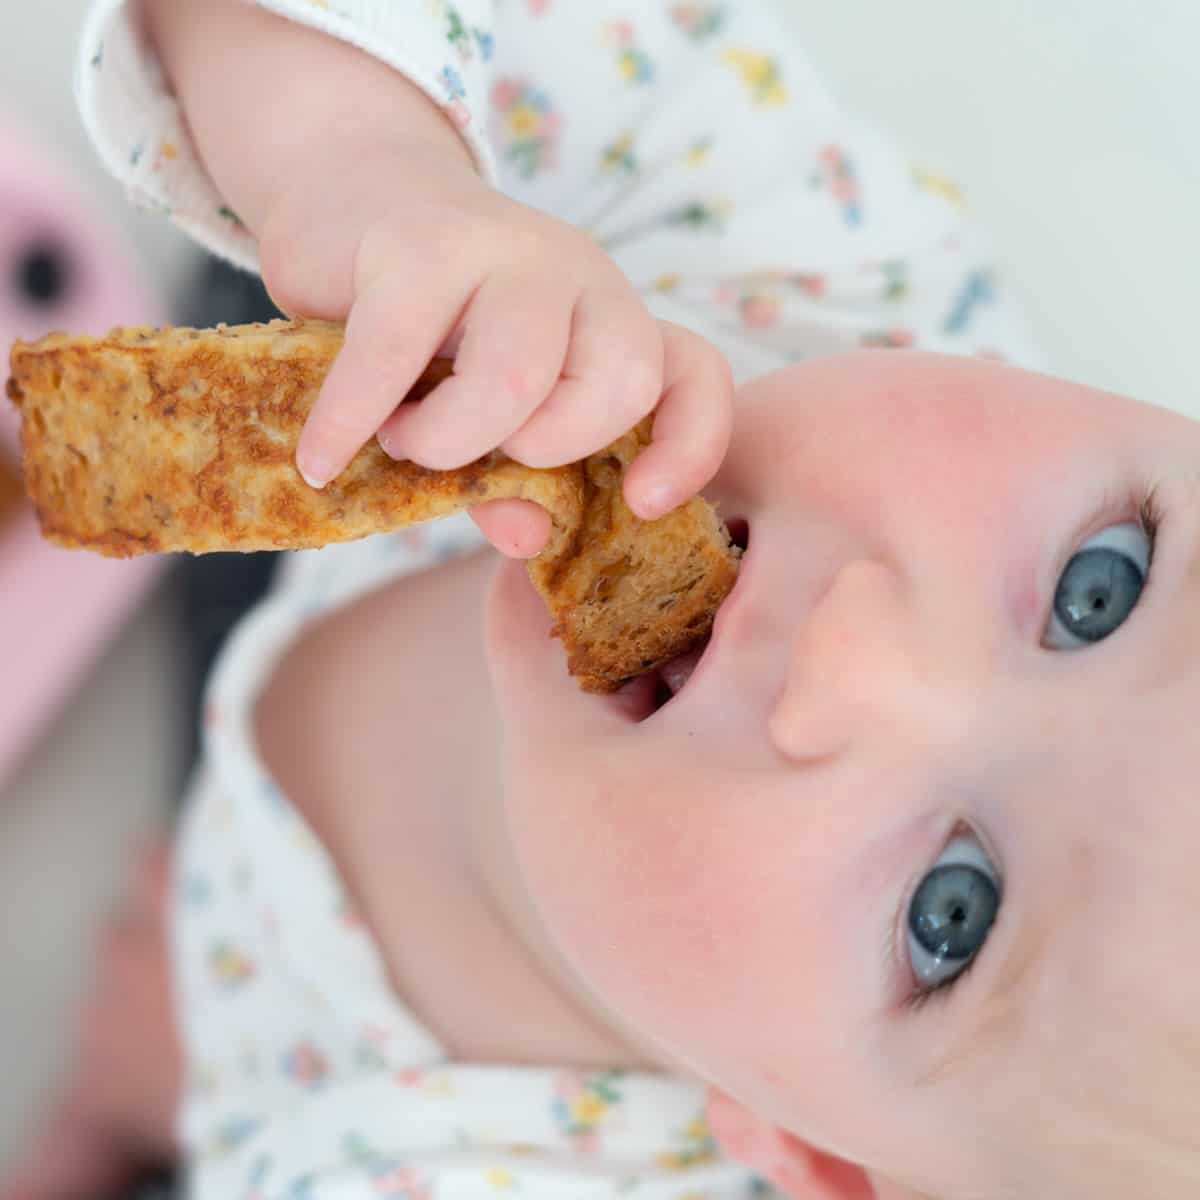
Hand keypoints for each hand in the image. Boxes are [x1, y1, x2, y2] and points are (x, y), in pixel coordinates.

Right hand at [261, 141, 733, 554]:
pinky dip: (351, 425)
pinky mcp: (418, 241)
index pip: (694, 375)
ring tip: (398, 441)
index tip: (642, 502)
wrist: (351, 195)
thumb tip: (530, 540)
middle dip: (541, 450)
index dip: (689, 445)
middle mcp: (581, 276)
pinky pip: (394, 356)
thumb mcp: (484, 413)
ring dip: (446, 441)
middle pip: (616, 385)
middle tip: (471, 455)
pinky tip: (321, 461)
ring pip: (518, 378)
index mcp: (611, 321)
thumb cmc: (430, 331)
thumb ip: (515, 478)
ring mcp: (508, 248)